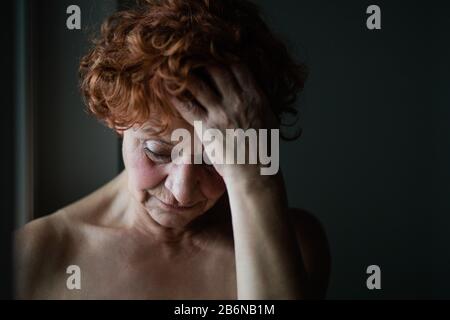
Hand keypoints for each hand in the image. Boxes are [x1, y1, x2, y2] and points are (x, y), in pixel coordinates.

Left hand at [170, 64, 277, 178]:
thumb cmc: (263, 149)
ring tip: (175, 66)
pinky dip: (175, 95)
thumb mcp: (269, 119)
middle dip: (203, 60)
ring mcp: (221, 113)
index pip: (238, 67)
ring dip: (185, 73)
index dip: (225, 57)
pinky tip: (167, 88)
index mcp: (255, 97)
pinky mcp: (207, 127)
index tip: (216, 54)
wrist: (254, 172)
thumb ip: (258, 101)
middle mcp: (237, 101)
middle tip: (192, 55)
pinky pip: (187, 106)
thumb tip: (250, 90)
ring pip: (198, 84)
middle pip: (217, 69)